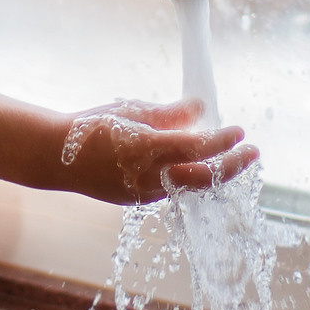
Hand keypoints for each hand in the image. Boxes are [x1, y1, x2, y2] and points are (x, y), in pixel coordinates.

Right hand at [57, 98, 257, 205]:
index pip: (196, 147)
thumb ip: (169, 113)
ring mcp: (143, 193)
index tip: (239, 131)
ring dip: (214, 174)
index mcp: (145, 149)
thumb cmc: (92, 127)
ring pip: (190, 188)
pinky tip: (200, 166)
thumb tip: (200, 110)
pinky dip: (191, 178)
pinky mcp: (138, 200)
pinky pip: (172, 190)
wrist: (56, 158)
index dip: (222, 140)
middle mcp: (147, 177)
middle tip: (253, 152)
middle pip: (202, 178)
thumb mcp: (131, 111)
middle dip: (232, 166)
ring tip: (233, 159)